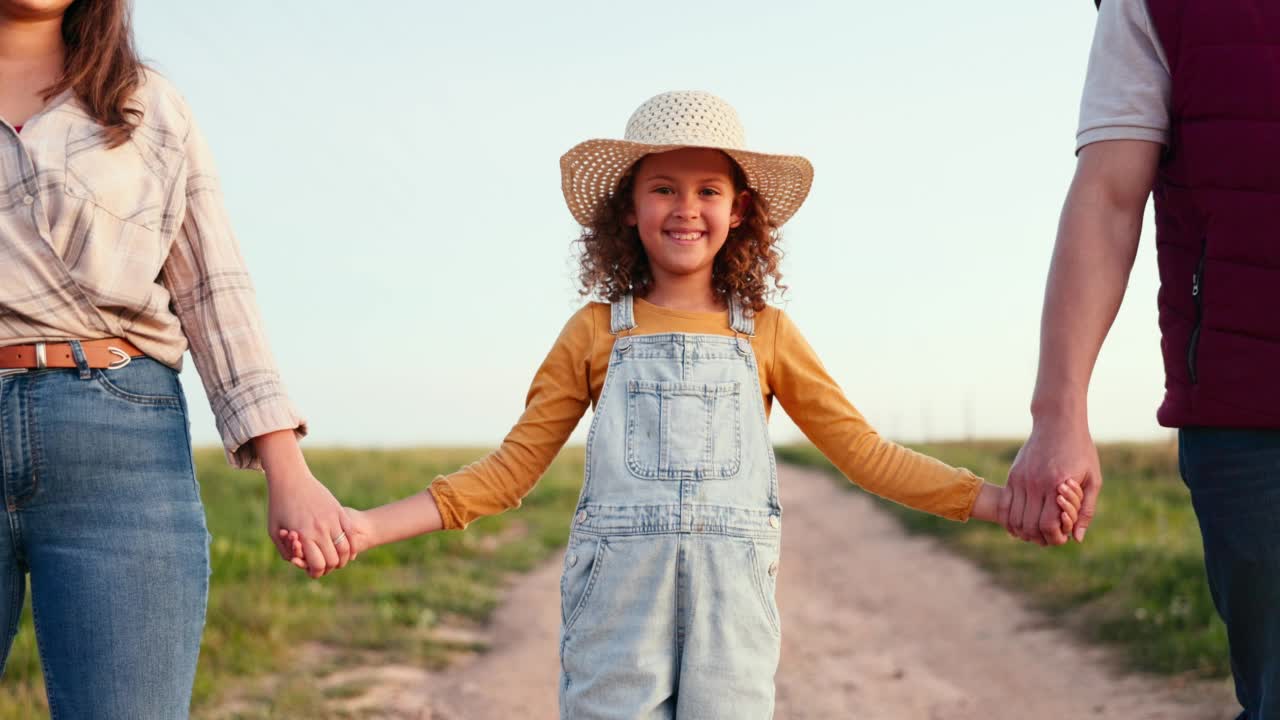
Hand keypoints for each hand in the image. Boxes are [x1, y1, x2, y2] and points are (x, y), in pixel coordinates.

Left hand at [267, 468, 352, 577]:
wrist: (291, 479)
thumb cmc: (279, 506)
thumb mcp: (274, 531)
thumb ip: (285, 550)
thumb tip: (298, 562)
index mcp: (303, 536)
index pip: (317, 565)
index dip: (316, 572)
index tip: (314, 571)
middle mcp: (320, 529)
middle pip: (333, 560)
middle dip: (330, 567)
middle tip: (326, 566)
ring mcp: (332, 519)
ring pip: (345, 548)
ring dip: (343, 558)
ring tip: (338, 559)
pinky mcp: (339, 511)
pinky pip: (351, 533)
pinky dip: (352, 545)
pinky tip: (349, 550)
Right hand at [1001, 420, 1101, 544]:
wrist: (1057, 422)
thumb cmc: (1080, 450)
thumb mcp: (1093, 479)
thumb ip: (1086, 509)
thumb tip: (1077, 537)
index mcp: (1056, 486)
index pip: (1048, 524)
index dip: (1054, 537)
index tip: (1061, 538)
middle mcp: (1035, 484)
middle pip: (1028, 525)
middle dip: (1039, 538)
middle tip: (1049, 538)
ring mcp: (1021, 479)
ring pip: (1014, 518)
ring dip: (1023, 532)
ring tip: (1035, 534)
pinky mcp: (1013, 475)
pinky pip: (1005, 505)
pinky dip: (1009, 520)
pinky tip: (1017, 525)